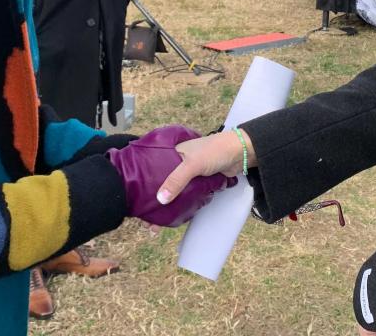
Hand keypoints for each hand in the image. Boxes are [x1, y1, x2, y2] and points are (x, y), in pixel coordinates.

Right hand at [107, 125, 234, 227]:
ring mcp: (190, 175)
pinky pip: (188, 197)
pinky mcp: (201, 184)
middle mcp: (178, 165)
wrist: (240, 153)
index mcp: (172, 154)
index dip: (144, 187)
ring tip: (157, 225)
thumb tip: (160, 199)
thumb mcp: (192, 164)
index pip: (152, 171)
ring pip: (175, 193)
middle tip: (146, 222)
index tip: (135, 204)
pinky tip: (176, 218)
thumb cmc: (214, 151)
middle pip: (163, 185)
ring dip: (168, 207)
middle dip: (154, 202)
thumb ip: (176, 180)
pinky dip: (183, 206)